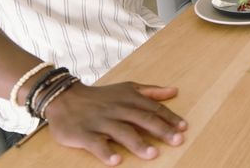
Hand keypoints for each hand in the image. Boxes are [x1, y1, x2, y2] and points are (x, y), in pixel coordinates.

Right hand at [44, 81, 185, 164]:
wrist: (65, 98)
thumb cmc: (102, 96)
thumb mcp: (127, 88)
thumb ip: (151, 91)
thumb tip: (174, 91)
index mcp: (129, 98)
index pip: (153, 108)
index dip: (169, 118)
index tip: (183, 128)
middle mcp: (117, 109)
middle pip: (142, 119)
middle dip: (161, 130)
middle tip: (177, 141)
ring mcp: (100, 122)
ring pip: (121, 132)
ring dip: (137, 143)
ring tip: (153, 154)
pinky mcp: (83, 134)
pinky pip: (95, 144)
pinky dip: (105, 152)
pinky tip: (116, 161)